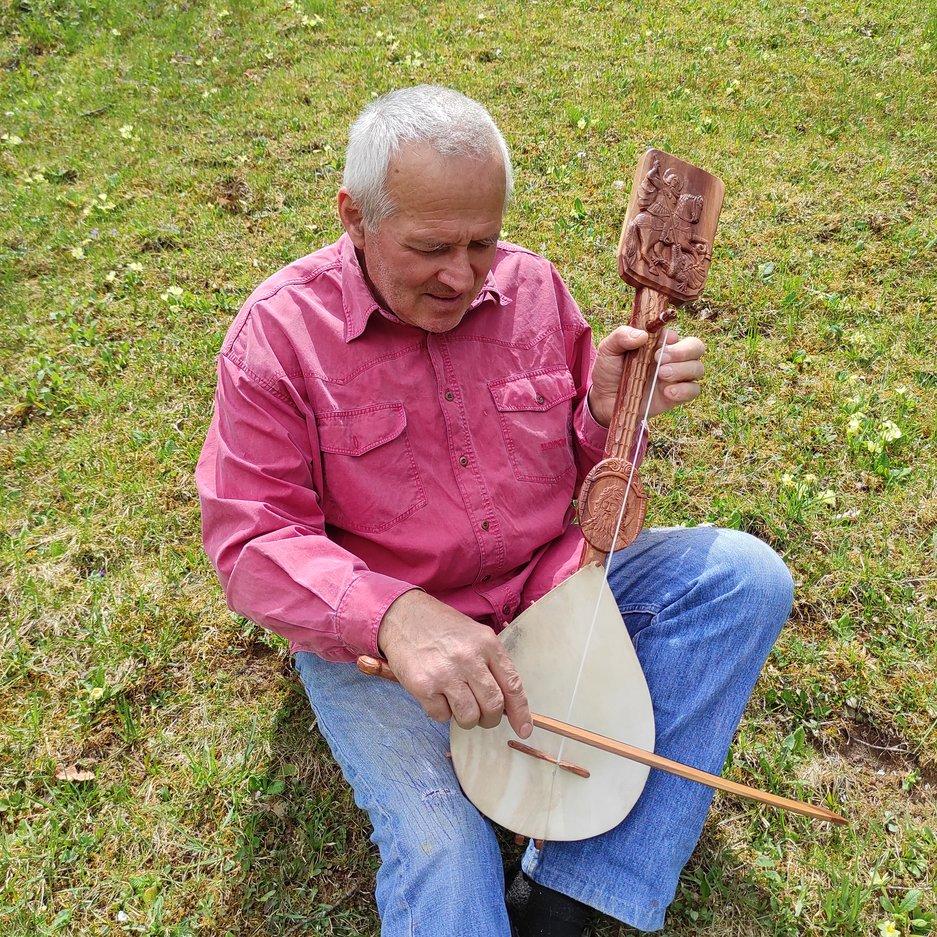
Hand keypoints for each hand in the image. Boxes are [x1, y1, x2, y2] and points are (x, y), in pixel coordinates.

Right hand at [377, 589, 532, 738]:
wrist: (403, 616)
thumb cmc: (442, 628)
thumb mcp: (475, 636)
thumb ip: (491, 664)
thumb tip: (507, 704)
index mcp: (487, 644)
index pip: (512, 685)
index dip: (521, 712)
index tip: (524, 730)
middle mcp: (469, 658)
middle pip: (493, 706)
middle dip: (490, 718)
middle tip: (482, 715)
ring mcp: (445, 673)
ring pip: (469, 717)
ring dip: (466, 718)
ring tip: (457, 702)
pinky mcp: (423, 686)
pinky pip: (442, 716)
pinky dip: (442, 712)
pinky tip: (436, 694)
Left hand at [587, 326, 705, 426]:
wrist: (605, 399)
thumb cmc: (609, 371)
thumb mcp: (608, 350)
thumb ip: (620, 336)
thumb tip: (642, 335)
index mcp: (657, 342)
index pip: (676, 333)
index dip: (670, 338)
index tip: (655, 346)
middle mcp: (671, 357)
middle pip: (696, 347)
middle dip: (683, 352)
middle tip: (660, 360)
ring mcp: (676, 376)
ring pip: (698, 368)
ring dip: (683, 370)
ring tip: (661, 375)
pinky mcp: (676, 395)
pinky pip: (694, 390)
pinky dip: (684, 390)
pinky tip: (667, 392)